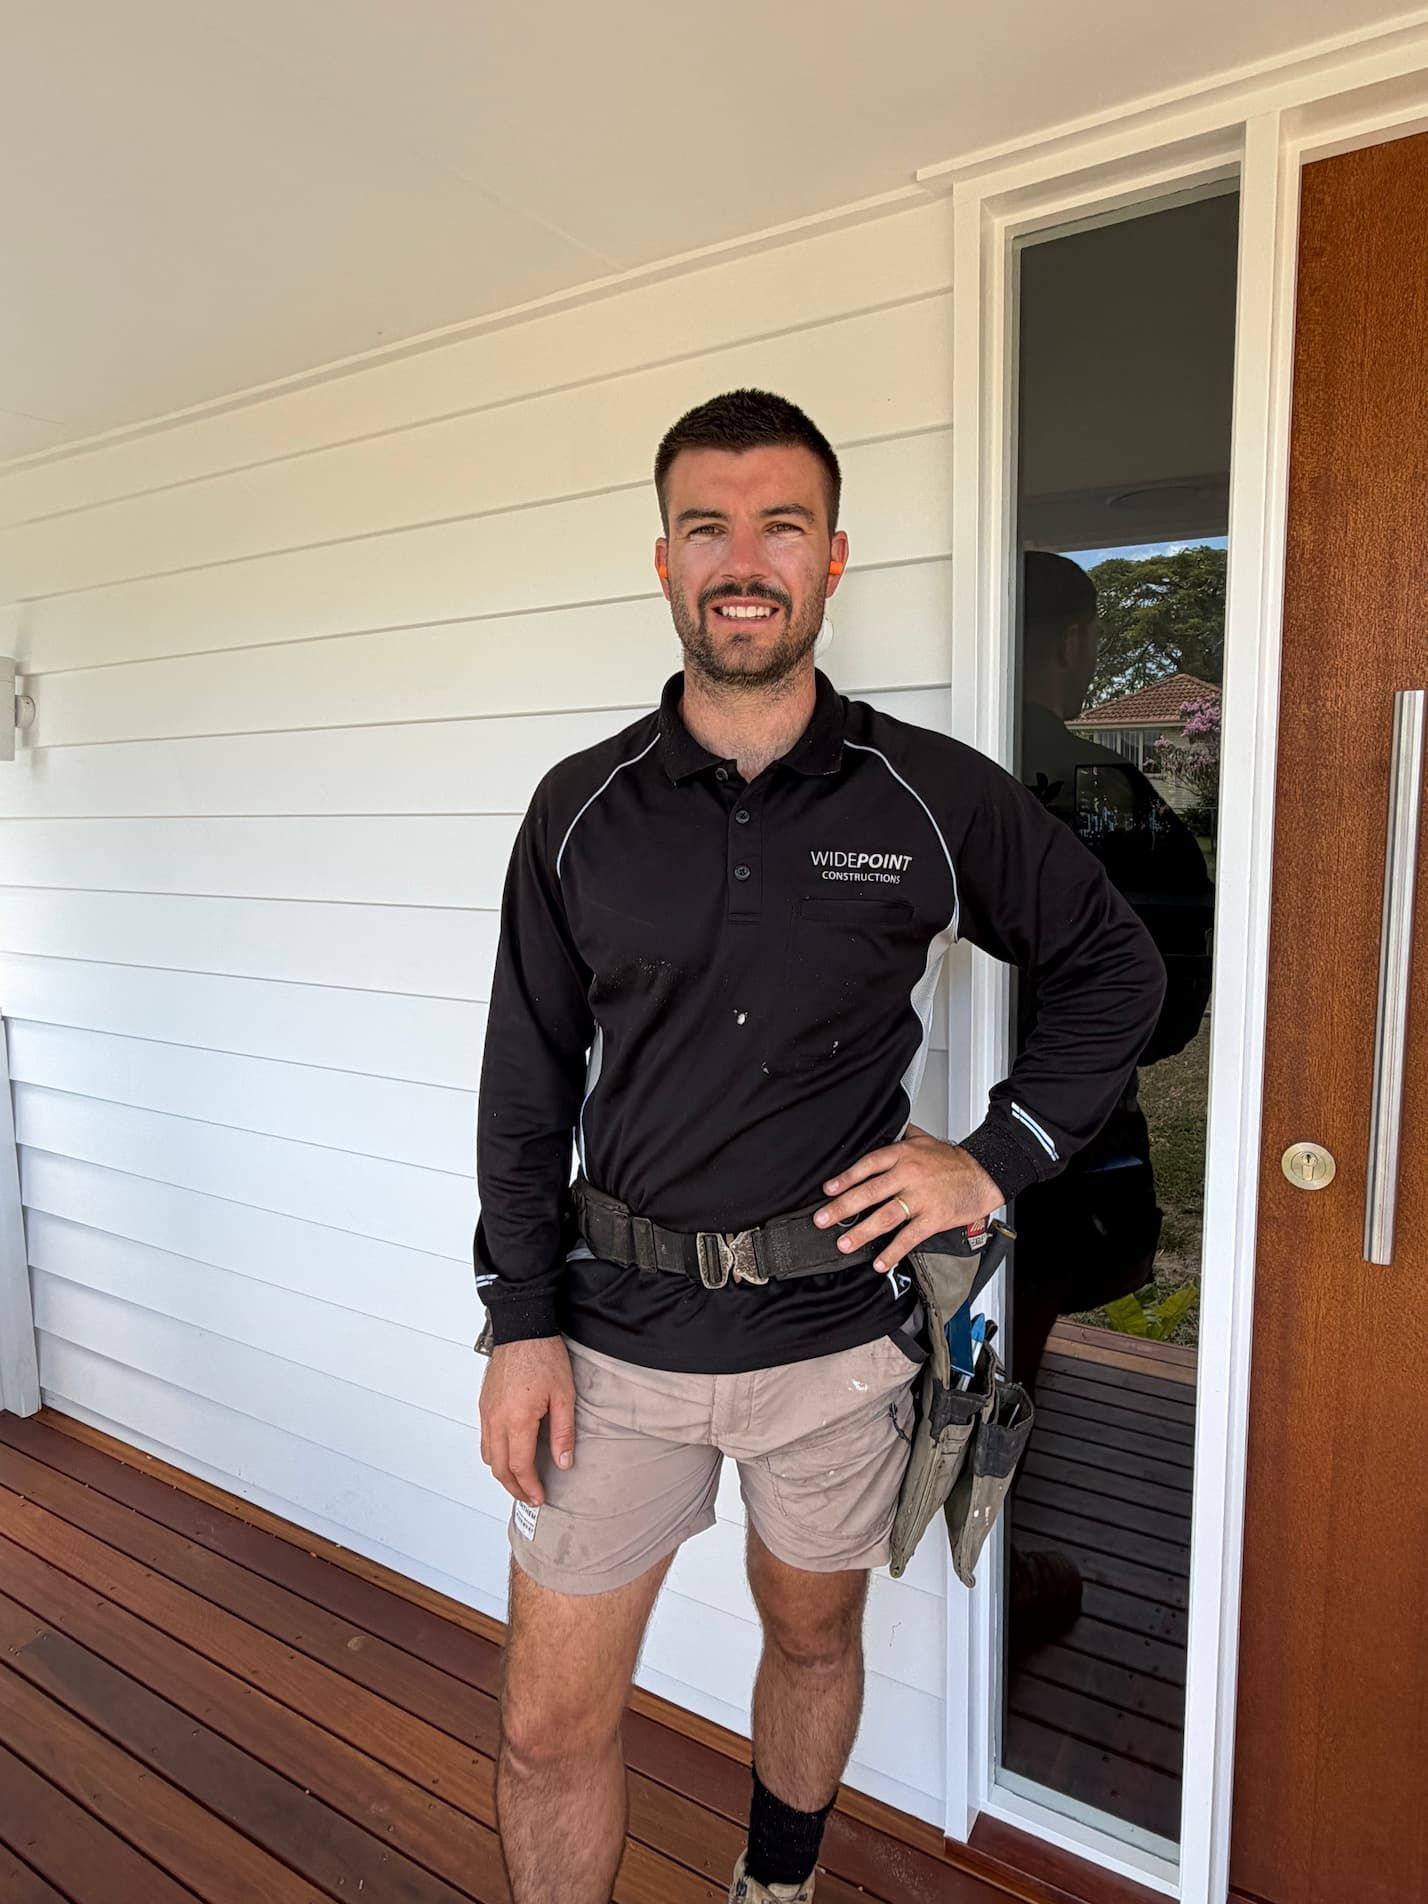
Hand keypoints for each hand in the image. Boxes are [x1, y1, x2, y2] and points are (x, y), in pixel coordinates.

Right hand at [479, 1337, 575, 1505]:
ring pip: (488, 1456)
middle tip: (530, 1497)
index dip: (530, 1487)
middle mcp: (496, 1419)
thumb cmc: (543, 1355)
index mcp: (517, 1419)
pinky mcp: (484, 1404)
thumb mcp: (564, 1395)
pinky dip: (495, 1455)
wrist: (522, 1328)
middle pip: (499, 1468)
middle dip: (514, 1487)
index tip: (539, 1496)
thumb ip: (563, 1433)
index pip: (519, 1466)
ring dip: (502, 1474)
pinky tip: (509, 1454)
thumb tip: (563, 1462)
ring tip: (520, 1480)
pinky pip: (485, 1439)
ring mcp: (487, 1412)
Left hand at [814, 1125, 1004, 1275]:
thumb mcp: (923, 1139)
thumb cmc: (953, 1160)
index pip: (867, 1165)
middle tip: (823, 1220)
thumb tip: (878, 1134)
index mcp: (903, 1154)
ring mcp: (921, 1197)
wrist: (984, 1172)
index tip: (827, 1190)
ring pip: (885, 1216)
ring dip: (862, 1232)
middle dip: (843, 1208)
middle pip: (870, 1192)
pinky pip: (909, 1237)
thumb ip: (899, 1138)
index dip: (845, 1178)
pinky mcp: (934, 1217)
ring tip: (844, 1244)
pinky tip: (880, 1262)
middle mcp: (909, 1175)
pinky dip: (893, 1252)